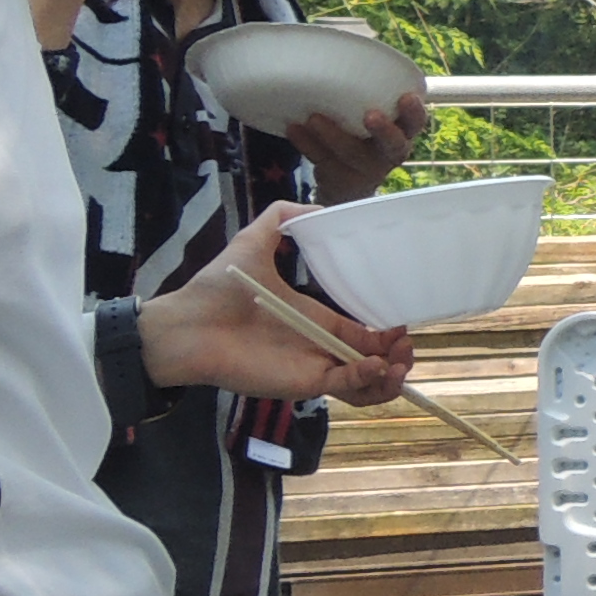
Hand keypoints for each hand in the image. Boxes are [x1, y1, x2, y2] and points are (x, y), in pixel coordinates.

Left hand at [142, 203, 414, 403]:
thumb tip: (317, 207)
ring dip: (388, 376)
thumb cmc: (220, 287)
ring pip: (364, 383)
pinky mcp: (303, 384)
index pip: (361, 334)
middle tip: (407, 347)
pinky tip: (375, 363)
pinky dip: (366, 379)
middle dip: (396, 357)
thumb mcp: (254, 241)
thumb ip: (281, 217)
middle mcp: (318, 347)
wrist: (189, 324)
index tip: (401, 324)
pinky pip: (344, 388)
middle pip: (371, 362)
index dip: (384, 334)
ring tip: (400, 362)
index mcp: (314, 319)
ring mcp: (312, 367)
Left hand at [286, 85, 425, 205]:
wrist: (345, 179)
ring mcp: (365, 169)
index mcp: (402, 132)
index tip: (406, 97)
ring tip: (313, 117)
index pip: (415, 122)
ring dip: (333, 135)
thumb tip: (342, 46)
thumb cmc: (359, 131)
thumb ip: (365, 92)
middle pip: (393, 145)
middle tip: (370, 115)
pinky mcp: (340, 179)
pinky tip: (293, 128)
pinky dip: (306, 144)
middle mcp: (388, 153)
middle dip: (383, 130)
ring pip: (352, 154)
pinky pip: (323, 161)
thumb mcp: (369, 111)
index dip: (414, 112)